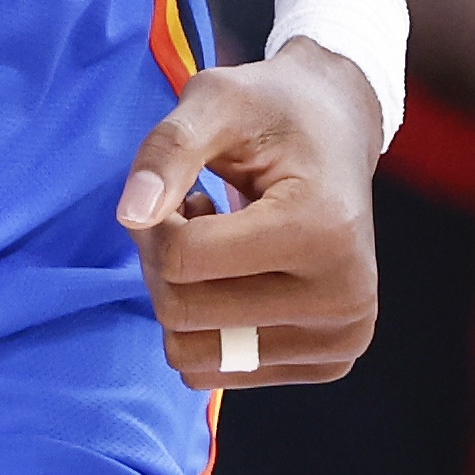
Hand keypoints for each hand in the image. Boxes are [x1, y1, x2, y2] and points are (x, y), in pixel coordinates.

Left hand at [118, 34, 385, 388]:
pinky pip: (222, 373)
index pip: (181, 260)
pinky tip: (238, 276)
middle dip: (163, 263)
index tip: (182, 189)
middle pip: (185, 314)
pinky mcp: (331, 363)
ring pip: (198, 355)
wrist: (339, 131)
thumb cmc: (273, 111)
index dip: (154, 223)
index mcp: (323, 229)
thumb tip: (129, 216)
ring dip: (184, 298)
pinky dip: (210, 327)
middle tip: (195, 212)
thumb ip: (167, 151)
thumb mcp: (216, 101)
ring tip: (219, 244)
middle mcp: (346, 297)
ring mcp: (343, 339)